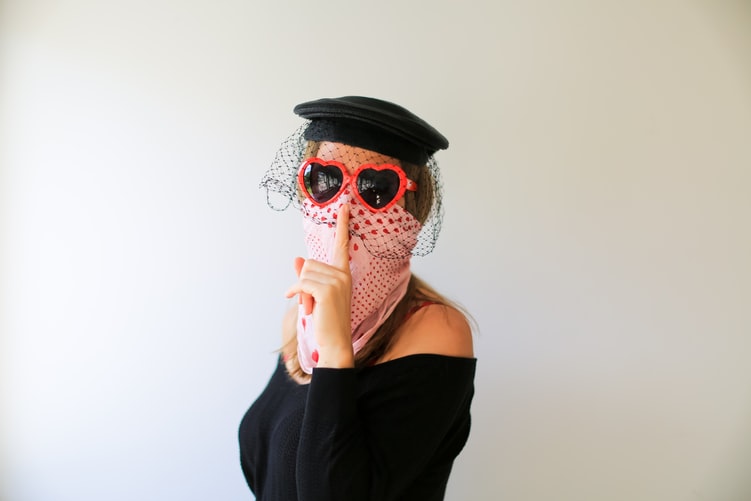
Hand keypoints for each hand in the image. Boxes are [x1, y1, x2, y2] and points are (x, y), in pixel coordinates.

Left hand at [285, 204, 353, 367]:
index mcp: (344, 273)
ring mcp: (337, 281)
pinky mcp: (327, 290)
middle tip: (313, 302)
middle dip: (303, 282)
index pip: (342, 245)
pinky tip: (303, 306)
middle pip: (309, 263)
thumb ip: (307, 275)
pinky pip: (301, 283)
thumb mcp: (316, 295)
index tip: (345, 206)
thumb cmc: (326, 320)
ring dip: (301, 291)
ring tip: (313, 307)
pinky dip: (296, 293)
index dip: (342, 225)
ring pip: (304, 273)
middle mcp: (343, 274)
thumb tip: (297, 258)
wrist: (335, 342)